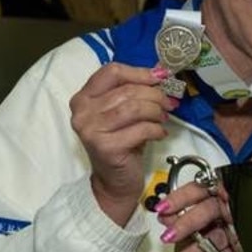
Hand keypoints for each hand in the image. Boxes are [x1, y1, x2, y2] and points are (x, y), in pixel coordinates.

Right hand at [69, 63, 176, 225]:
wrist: (114, 181)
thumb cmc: (122, 143)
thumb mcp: (125, 113)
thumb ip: (135, 90)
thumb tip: (160, 70)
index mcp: (83, 97)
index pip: (112, 71)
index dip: (140, 72)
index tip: (160, 77)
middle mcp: (82, 111)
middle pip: (127, 90)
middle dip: (154, 95)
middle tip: (169, 103)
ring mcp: (91, 130)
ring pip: (134, 107)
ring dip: (156, 111)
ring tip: (163, 118)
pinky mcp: (106, 147)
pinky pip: (140, 129)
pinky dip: (156, 129)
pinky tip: (160, 134)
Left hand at [156, 181, 247, 251]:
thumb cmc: (208, 239)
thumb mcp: (190, 227)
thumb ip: (178, 217)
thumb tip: (164, 216)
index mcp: (216, 198)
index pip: (200, 190)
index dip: (180, 198)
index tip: (162, 208)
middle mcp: (229, 211)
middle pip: (211, 209)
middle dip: (187, 223)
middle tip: (168, 236)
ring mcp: (237, 231)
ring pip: (216, 237)